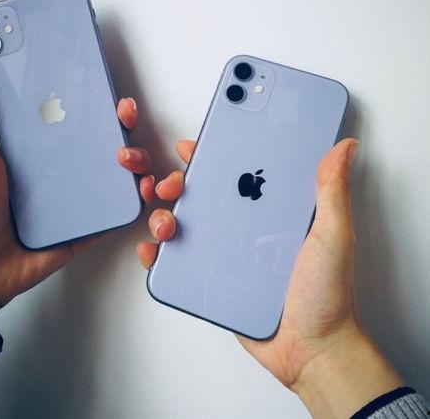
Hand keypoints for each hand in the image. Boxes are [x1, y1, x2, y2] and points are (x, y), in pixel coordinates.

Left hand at [0, 70, 154, 315]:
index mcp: (37, 158)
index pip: (72, 127)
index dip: (93, 110)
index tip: (108, 96)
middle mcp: (58, 178)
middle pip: (99, 150)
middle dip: (120, 132)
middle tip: (123, 120)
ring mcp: (72, 205)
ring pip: (111, 181)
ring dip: (132, 166)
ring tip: (130, 158)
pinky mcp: (81, 231)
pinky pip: (109, 217)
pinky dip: (127, 205)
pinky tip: (139, 190)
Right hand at [137, 139, 403, 417]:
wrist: (311, 349)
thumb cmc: (325, 294)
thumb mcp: (332, 236)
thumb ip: (332, 192)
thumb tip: (343, 147)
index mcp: (269, 212)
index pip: (236, 176)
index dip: (211, 158)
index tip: (191, 147)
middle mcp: (244, 229)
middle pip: (202, 197)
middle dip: (178, 185)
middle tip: (169, 186)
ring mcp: (226, 255)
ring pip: (185, 226)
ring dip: (164, 217)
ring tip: (165, 223)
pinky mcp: (212, 280)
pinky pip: (180, 262)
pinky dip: (160, 254)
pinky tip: (153, 251)